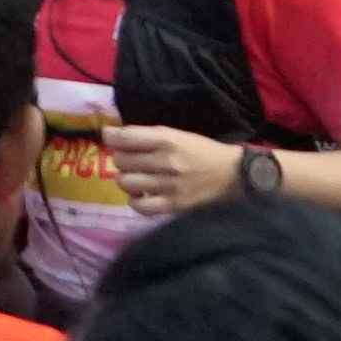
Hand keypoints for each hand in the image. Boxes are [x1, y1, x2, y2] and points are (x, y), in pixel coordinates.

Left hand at [101, 124, 245, 211]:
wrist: (231, 174)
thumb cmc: (201, 150)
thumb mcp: (176, 134)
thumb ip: (147, 136)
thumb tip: (113, 136)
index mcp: (167, 139)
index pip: (125, 137)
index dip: (110, 136)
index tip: (109, 137)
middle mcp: (165, 161)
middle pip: (121, 160)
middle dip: (121, 158)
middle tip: (130, 160)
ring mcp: (169, 185)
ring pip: (126, 182)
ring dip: (126, 179)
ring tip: (135, 177)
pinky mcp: (173, 205)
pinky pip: (140, 206)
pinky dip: (135, 200)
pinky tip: (141, 195)